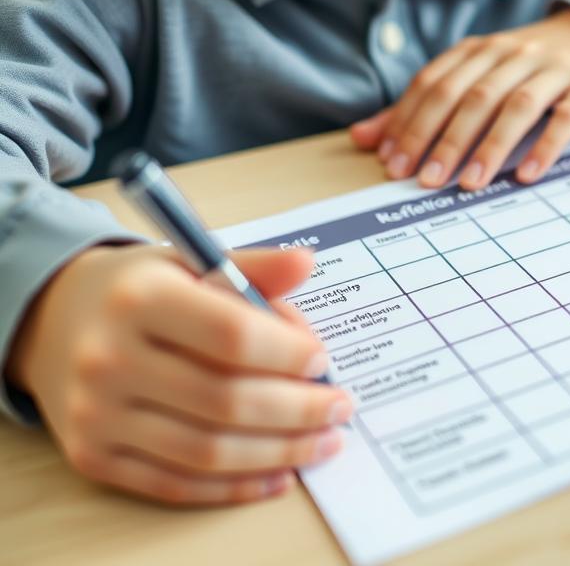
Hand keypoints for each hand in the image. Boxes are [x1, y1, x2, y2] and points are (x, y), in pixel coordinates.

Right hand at [5, 245, 349, 505]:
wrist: (52, 320)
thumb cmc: (138, 290)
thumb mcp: (188, 262)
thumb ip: (250, 268)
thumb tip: (305, 263)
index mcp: (140, 299)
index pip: (231, 335)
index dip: (288, 353)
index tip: (322, 359)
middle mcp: (110, 359)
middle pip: (226, 400)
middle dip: (298, 410)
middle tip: (339, 407)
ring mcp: (98, 415)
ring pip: (208, 451)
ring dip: (280, 452)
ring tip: (323, 443)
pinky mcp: (94, 457)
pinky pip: (177, 483)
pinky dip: (236, 486)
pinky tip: (278, 473)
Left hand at [350, 8, 569, 189]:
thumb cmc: (541, 64)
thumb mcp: (485, 73)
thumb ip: (427, 104)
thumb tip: (362, 139)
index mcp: (484, 49)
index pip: (437, 82)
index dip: (410, 121)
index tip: (391, 162)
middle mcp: (517, 52)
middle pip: (472, 95)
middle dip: (443, 138)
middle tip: (423, 180)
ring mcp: (558, 67)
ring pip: (517, 105)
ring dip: (489, 146)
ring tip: (468, 184)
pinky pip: (569, 116)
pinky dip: (546, 145)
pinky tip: (527, 174)